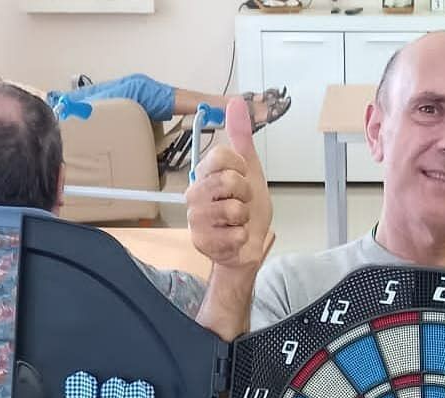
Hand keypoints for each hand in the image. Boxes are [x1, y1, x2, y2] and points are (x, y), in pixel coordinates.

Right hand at [186, 97, 272, 273]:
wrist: (246, 248)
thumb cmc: (246, 213)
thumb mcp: (250, 171)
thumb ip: (242, 139)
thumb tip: (236, 102)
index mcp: (204, 173)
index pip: (222, 156)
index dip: (241, 170)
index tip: (243, 181)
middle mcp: (194, 193)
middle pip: (229, 181)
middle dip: (246, 195)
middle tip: (241, 205)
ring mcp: (195, 217)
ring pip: (233, 209)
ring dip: (244, 219)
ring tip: (236, 222)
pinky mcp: (201, 241)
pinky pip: (235, 234)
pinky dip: (242, 238)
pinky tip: (233, 239)